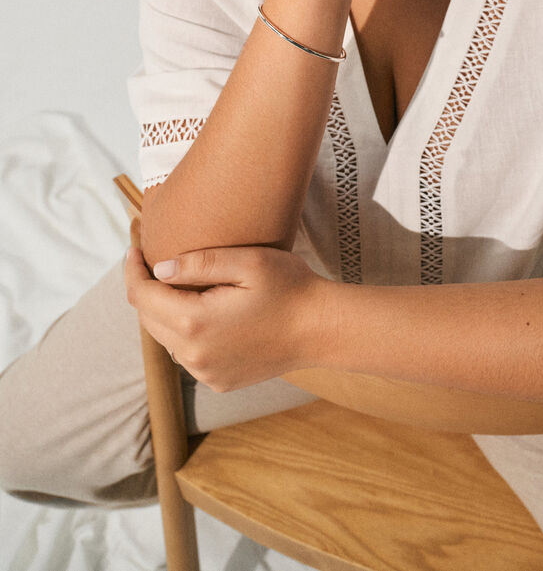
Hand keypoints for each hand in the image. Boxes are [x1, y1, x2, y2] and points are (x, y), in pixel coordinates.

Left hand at [125, 243, 333, 391]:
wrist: (322, 329)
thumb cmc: (290, 288)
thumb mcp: (247, 262)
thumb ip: (199, 262)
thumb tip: (160, 269)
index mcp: (194, 322)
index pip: (142, 296)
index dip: (132, 270)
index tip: (134, 248)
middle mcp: (193, 355)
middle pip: (149, 319)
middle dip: (145, 290)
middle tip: (150, 262)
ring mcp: (206, 373)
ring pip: (167, 340)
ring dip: (164, 313)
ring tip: (174, 286)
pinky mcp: (219, 381)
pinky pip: (188, 355)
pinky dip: (185, 334)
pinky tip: (202, 314)